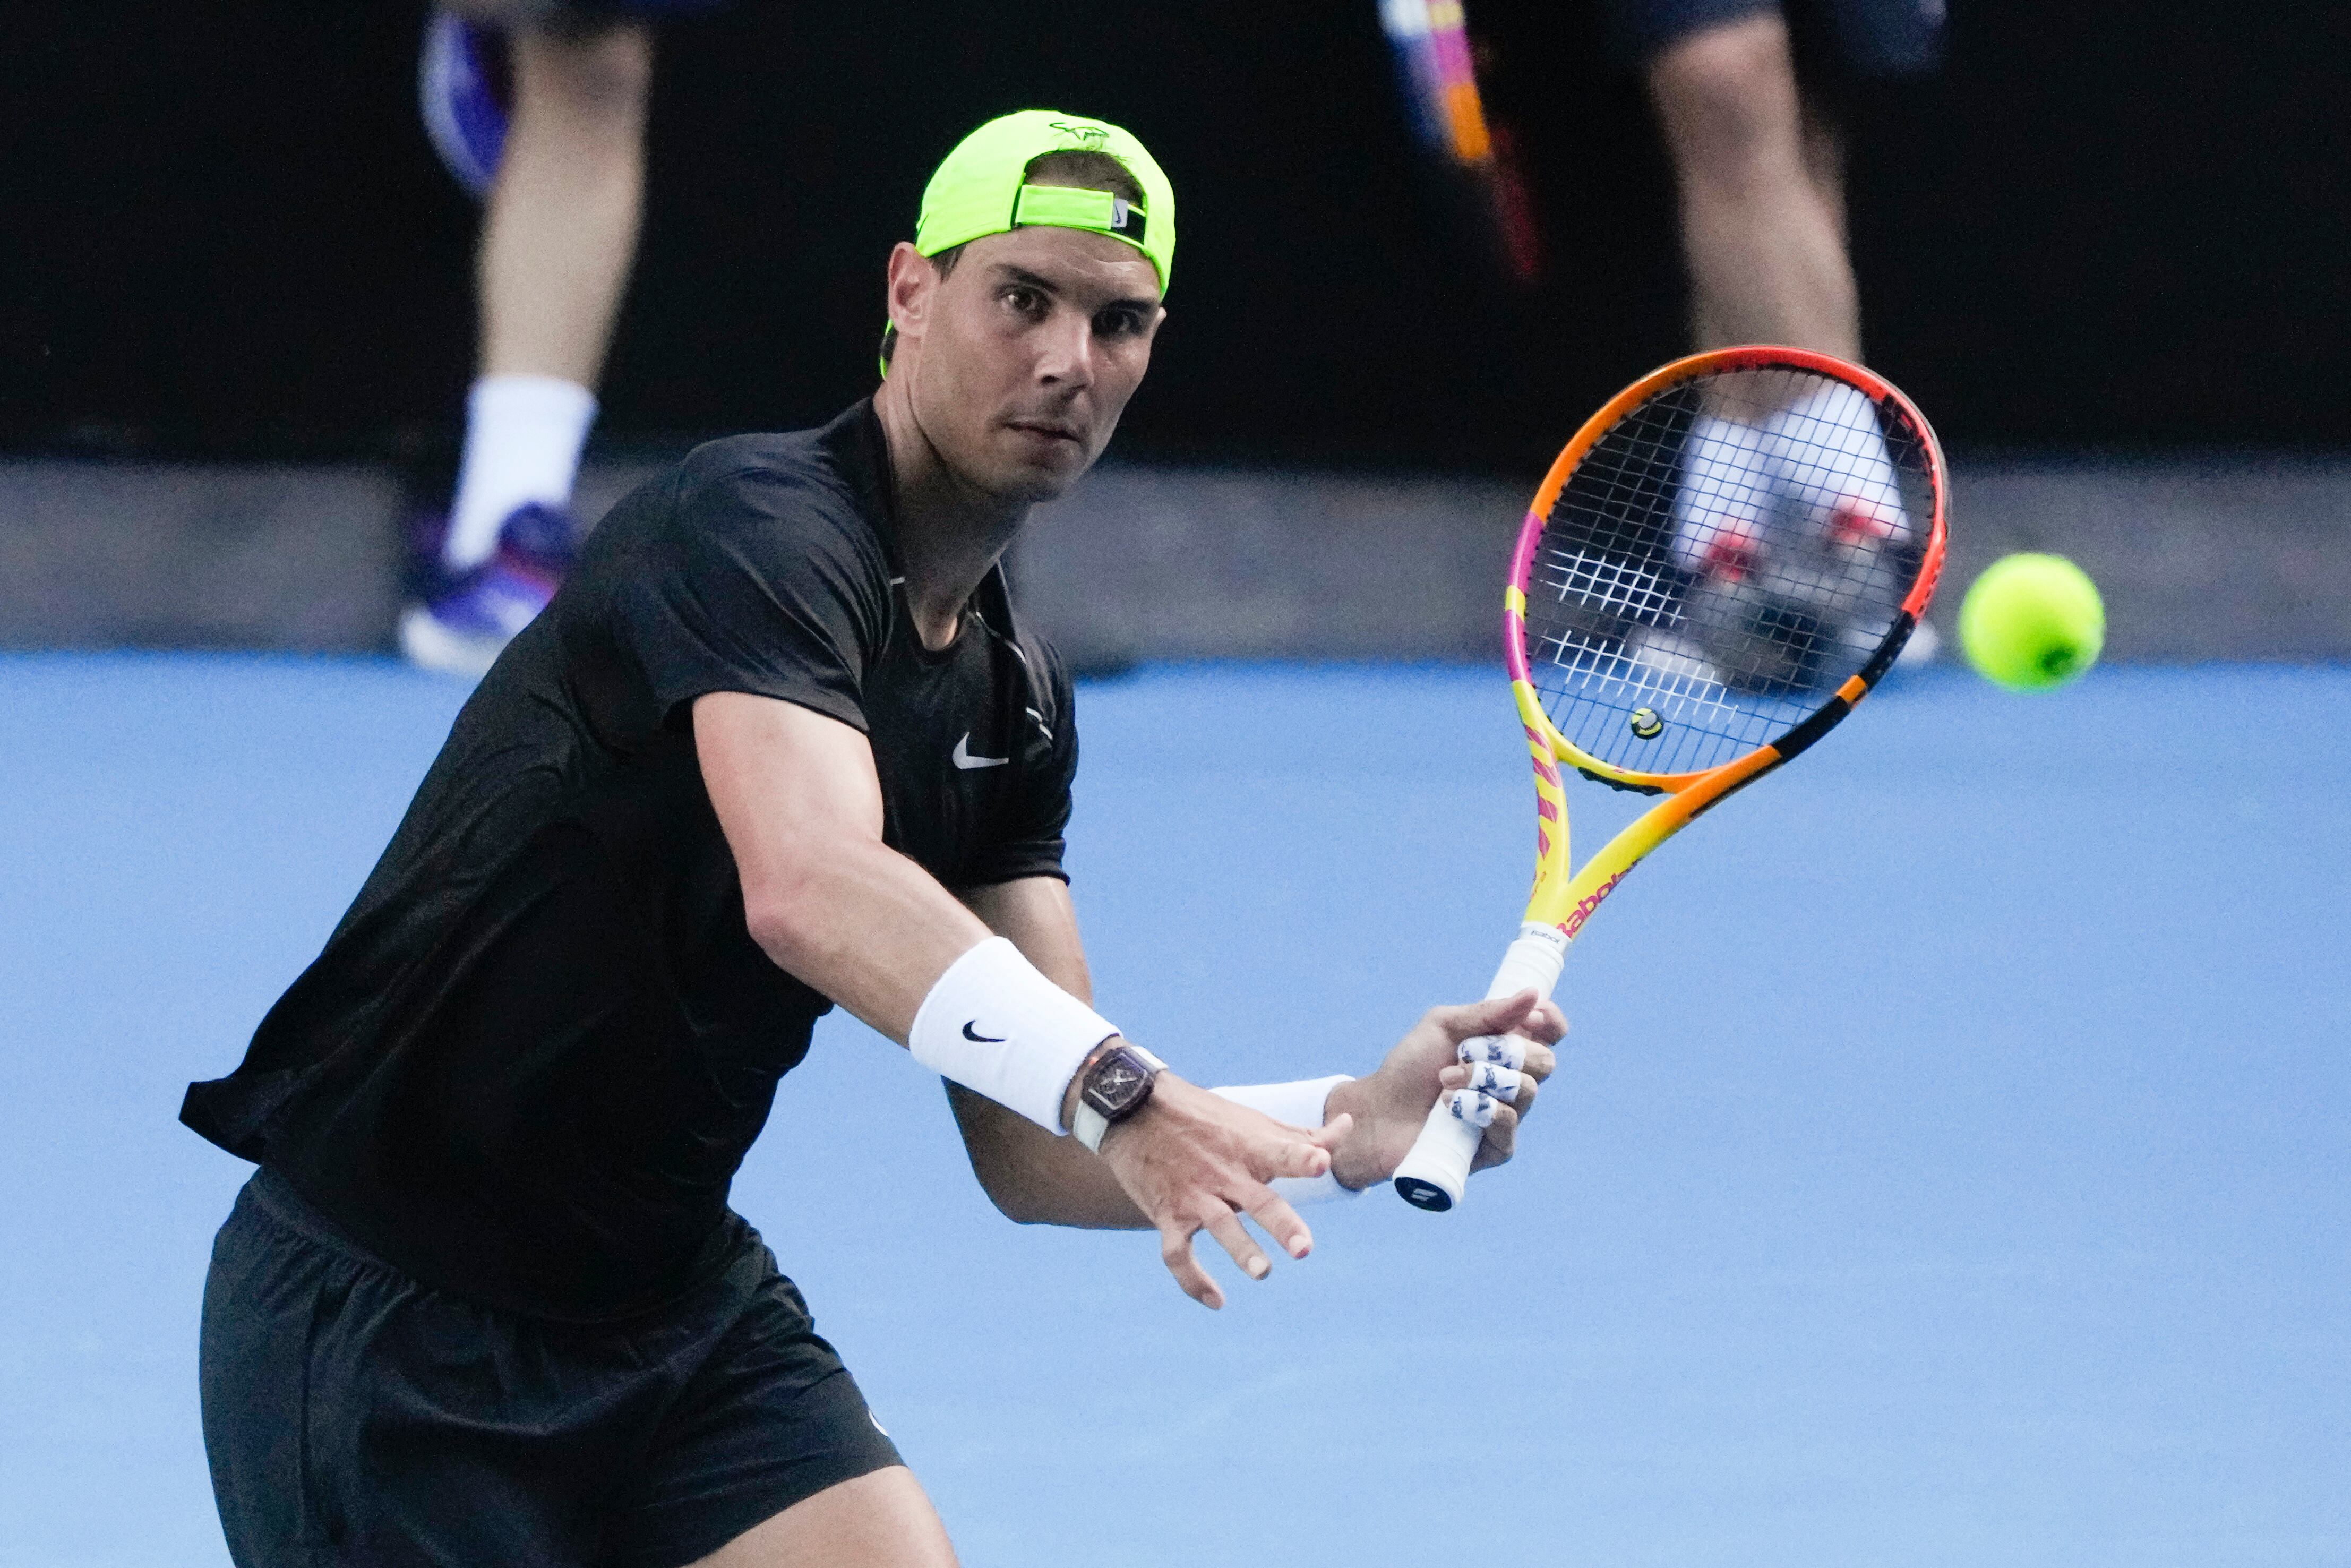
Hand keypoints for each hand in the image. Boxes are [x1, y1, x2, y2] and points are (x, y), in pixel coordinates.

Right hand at [1095, 1073, 1353, 1308]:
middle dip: (1281, 1223)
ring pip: (1220, 1226)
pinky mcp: (1167, 1215)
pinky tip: (1217, 1301)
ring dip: (1242, 1250)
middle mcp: (1225, 1172)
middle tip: (1303, 1249)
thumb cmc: (1204, 1116)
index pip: (1281, 1150)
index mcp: (1249, 1146)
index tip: (1321, 1163)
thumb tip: (1348, 1125)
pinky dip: (1193, 1281)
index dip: (1301, 1157)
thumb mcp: (1252, 1121)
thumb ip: (1302, 1135)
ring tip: (1263, 1272)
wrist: (1132, 1110)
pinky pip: (1178, 1254)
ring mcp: (1195, 1195)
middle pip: (1258, 1200)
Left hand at [1322, 992, 1564, 1191]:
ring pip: (1527, 1091)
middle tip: (1464, 1052)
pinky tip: (1449, 1106)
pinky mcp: (1496, 1147)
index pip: (1549, 1033)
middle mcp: (1512, 1082)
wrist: (1378, 1111)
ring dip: (1482, 1079)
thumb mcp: (1443, 1026)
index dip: (1549, 1022)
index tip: (1532, 1016)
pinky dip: (1478, 1108)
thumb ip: (1488, 1013)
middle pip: (1545, 1061)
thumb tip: (1533, 995)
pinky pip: (1507, 1124)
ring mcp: (1507, 1116)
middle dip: (1507, 1052)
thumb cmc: (1409, 1066)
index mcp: (1505, 1048)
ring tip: (1445, 1080)